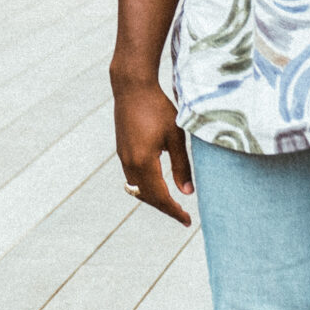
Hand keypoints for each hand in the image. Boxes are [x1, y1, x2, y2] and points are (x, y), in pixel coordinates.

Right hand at [113, 81, 191, 225]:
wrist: (132, 88)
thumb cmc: (157, 109)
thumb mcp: (175, 137)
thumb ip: (181, 166)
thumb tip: (187, 192)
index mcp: (144, 162)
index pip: (160, 197)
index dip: (174, 211)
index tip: (188, 221)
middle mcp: (129, 163)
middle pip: (146, 197)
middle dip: (164, 208)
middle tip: (183, 215)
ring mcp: (123, 156)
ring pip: (137, 188)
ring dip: (153, 198)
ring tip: (171, 202)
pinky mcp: (122, 149)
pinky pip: (132, 177)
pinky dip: (145, 186)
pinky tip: (157, 183)